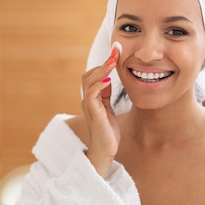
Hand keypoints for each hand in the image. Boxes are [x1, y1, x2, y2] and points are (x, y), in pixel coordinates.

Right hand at [81, 44, 120, 175]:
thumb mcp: (108, 109)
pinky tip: (109, 80)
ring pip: (89, 81)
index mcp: (92, 99)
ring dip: (102, 70)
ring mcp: (89, 106)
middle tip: (116, 53)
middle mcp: (88, 101)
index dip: (104, 64)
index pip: (93, 76)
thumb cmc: (108, 132)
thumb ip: (107, 95)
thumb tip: (109, 79)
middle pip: (88, 75)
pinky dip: (100, 85)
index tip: (116, 53)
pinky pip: (92, 94)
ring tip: (113, 62)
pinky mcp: (93, 113)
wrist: (105, 151)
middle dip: (103, 63)